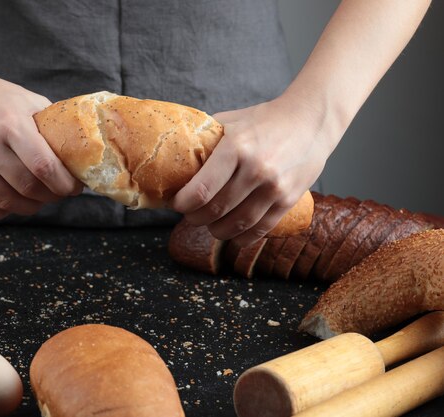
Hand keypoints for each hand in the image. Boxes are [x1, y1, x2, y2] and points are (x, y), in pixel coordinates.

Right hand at [0, 70, 82, 219]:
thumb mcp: (29, 101)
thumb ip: (50, 127)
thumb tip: (79, 153)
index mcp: (12, 124)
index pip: (44, 166)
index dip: (64, 184)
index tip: (74, 187)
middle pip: (28, 187)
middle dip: (51, 196)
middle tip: (60, 192)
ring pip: (7, 201)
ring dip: (30, 207)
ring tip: (40, 200)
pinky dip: (4, 211)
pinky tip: (16, 202)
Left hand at [172, 95, 334, 245]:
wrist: (311, 120)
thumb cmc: (265, 120)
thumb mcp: (231, 120)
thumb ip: (206, 139)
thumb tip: (175, 159)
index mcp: (236, 147)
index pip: (201, 189)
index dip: (183, 203)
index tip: (177, 204)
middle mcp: (256, 169)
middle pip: (216, 210)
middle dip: (196, 218)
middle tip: (191, 215)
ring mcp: (275, 187)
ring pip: (237, 224)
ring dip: (217, 231)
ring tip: (210, 225)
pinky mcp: (289, 200)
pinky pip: (260, 229)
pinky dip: (242, 238)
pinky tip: (233, 234)